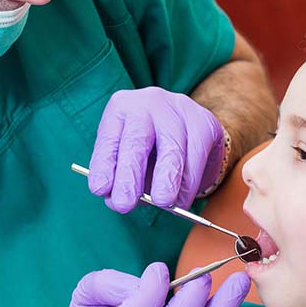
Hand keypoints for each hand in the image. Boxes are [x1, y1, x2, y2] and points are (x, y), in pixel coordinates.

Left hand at [88, 87, 225, 211]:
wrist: (190, 131)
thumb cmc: (151, 149)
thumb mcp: (128, 159)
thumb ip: (120, 179)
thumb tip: (115, 201)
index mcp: (121, 109)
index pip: (108, 139)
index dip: (103, 165)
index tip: (100, 189)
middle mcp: (148, 103)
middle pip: (137, 140)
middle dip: (130, 176)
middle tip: (124, 204)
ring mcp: (179, 109)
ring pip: (172, 150)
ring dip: (166, 183)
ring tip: (162, 203)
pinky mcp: (205, 122)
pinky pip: (196, 158)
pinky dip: (188, 186)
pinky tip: (181, 199)